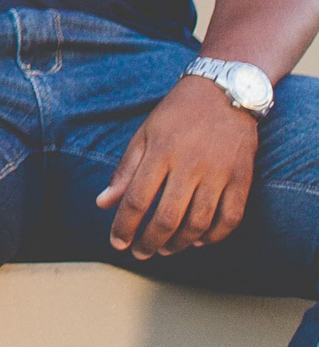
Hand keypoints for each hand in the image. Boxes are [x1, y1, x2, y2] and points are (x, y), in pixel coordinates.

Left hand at [97, 74, 257, 255]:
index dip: (124, 226)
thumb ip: (125, 171)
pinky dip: (214, 236)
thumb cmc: (177, 115)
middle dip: (149, 242)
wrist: (225, 93)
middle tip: (140, 253)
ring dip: (179, 243)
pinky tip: (198, 240)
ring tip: (165, 249)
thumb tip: (102, 204)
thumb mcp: (144, 135)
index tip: (117, 243)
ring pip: (199, 222)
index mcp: (160, 153)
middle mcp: (190, 166)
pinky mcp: (242, 178)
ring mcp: (219, 173)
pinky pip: (231, 217)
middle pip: (167, 217)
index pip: (136, 200)